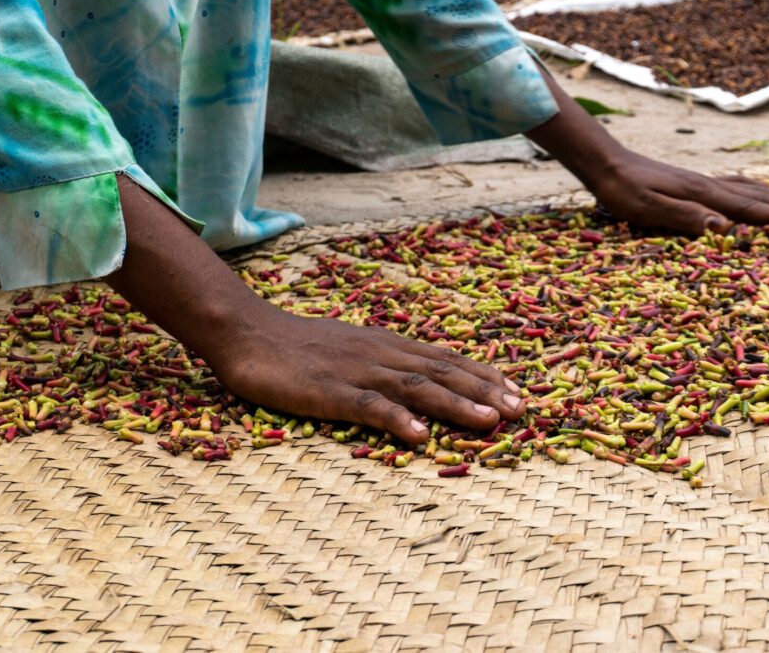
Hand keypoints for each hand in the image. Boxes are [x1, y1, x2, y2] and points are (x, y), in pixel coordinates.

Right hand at [105, 174, 524, 446]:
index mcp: (385, 345)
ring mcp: (355, 371)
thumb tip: (414, 384)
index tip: (516, 391)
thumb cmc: (295, 344)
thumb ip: (380, 363)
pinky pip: (367, 406)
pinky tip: (420, 436)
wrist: (247, 331)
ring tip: (490, 421)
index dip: (483, 375)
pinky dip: (396, 419)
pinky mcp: (329, 390)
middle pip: (441, 372)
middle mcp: (379, 353)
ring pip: (415, 387)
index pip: (444, 359)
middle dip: (484, 391)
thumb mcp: (348, 347)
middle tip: (521, 409)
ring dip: (456, 403)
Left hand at [524, 67, 768, 233]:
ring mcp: (703, 181)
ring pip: (753, 188)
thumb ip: (682, 217)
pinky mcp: (694, 182)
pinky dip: (760, 191)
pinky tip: (764, 194)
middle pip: (760, 195)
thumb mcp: (645, 208)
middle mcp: (708, 184)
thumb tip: (722, 225)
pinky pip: (738, 186)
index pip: (747, 208)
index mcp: (700, 193)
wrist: (604, 163)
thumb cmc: (620, 190)